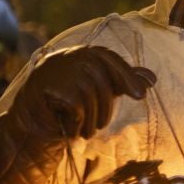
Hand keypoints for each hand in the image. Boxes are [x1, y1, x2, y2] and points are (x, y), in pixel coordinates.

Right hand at [11, 45, 155, 140]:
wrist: (32, 117)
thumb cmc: (70, 102)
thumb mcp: (100, 90)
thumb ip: (122, 81)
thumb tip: (151, 78)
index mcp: (85, 53)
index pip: (111, 60)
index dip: (128, 76)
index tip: (142, 95)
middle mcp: (73, 56)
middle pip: (104, 84)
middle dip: (105, 111)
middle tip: (98, 127)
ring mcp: (61, 69)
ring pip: (91, 98)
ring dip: (91, 121)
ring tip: (84, 130)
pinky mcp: (53, 87)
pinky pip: (78, 108)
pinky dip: (77, 123)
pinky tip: (69, 127)